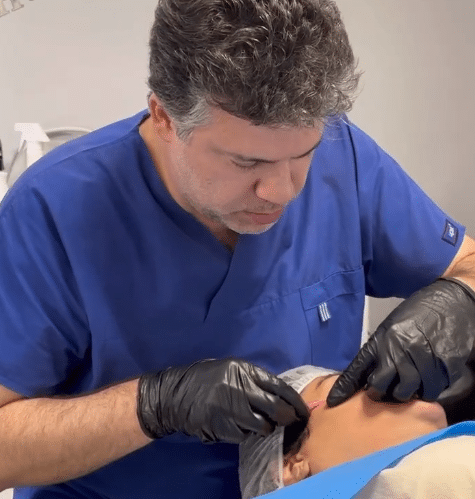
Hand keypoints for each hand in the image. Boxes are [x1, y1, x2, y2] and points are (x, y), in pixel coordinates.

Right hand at [137, 358, 309, 443]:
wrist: (175, 394)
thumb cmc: (204, 378)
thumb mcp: (229, 369)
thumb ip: (252, 379)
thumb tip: (278, 394)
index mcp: (243, 370)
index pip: (278, 386)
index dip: (294, 400)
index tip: (303, 409)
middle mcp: (240, 388)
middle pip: (275, 408)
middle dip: (288, 417)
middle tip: (292, 422)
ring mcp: (231, 409)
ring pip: (263, 426)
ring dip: (267, 428)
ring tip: (262, 424)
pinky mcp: (223, 427)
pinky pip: (245, 435)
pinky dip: (248, 433)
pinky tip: (241, 427)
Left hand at [326, 278, 474, 406]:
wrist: (453, 302)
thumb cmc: (420, 313)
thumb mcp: (392, 327)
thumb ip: (381, 350)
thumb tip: (368, 374)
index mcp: (382, 340)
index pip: (357, 369)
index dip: (345, 388)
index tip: (333, 402)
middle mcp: (398, 351)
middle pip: (379, 387)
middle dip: (379, 393)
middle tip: (385, 392)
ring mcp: (420, 361)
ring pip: (406, 393)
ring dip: (407, 394)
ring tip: (410, 385)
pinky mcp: (443, 368)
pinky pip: (431, 391)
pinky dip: (428, 390)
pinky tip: (428, 379)